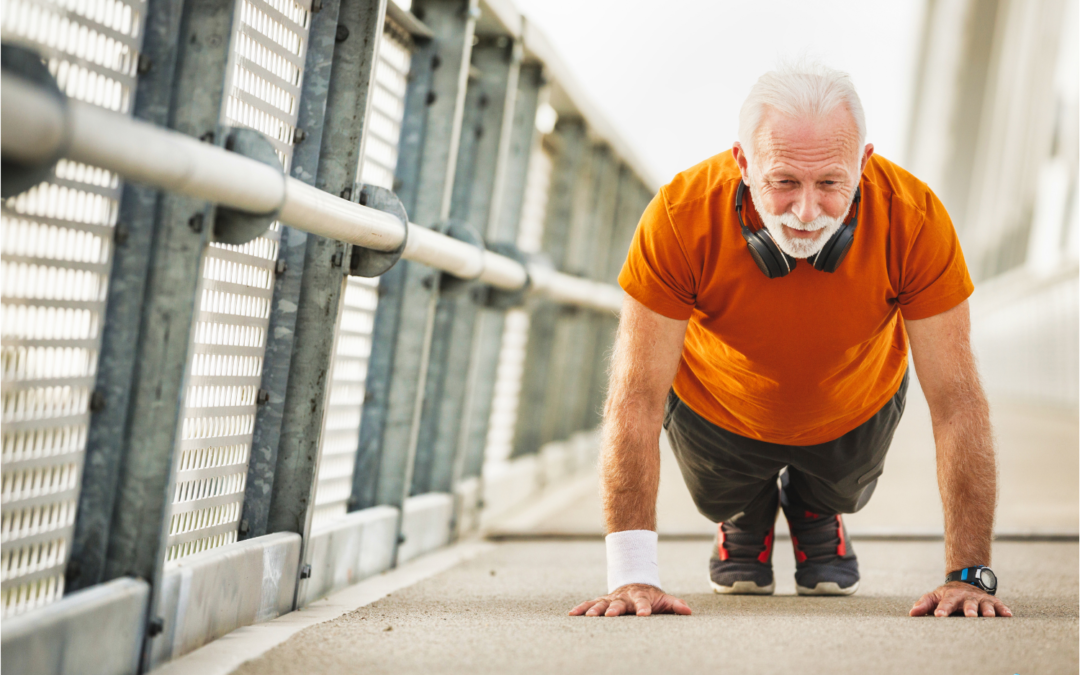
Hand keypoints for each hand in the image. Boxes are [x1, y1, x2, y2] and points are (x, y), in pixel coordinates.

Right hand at [569, 583, 691, 616]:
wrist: (634, 582)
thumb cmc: (651, 597)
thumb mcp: (664, 600)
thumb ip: (674, 605)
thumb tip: (688, 611)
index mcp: (641, 597)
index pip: (643, 603)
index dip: (644, 608)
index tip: (644, 615)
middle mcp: (624, 597)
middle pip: (620, 603)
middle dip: (615, 609)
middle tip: (611, 615)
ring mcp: (611, 599)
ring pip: (602, 603)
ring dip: (596, 610)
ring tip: (590, 616)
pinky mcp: (601, 601)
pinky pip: (589, 604)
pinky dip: (581, 609)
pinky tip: (572, 614)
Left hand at [909, 581, 1012, 616]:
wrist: (965, 581)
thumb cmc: (947, 595)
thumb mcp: (935, 596)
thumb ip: (924, 604)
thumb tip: (912, 613)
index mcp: (951, 596)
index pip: (945, 602)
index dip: (942, 609)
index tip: (939, 616)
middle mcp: (966, 597)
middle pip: (968, 603)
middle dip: (969, 609)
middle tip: (969, 616)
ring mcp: (980, 599)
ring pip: (984, 604)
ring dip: (987, 610)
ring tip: (988, 616)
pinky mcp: (992, 602)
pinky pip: (999, 605)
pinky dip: (1003, 610)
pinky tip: (1008, 615)